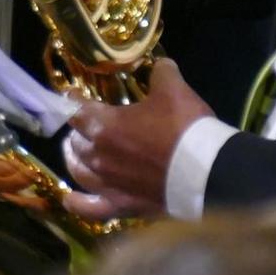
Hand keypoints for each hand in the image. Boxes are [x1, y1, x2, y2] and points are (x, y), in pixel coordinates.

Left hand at [61, 58, 211, 219]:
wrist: (206, 172)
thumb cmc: (184, 128)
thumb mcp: (173, 90)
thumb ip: (161, 74)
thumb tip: (161, 65)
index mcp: (105, 125)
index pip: (75, 110)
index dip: (71, 100)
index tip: (73, 93)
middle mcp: (99, 156)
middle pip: (76, 142)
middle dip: (77, 130)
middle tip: (84, 125)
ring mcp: (108, 184)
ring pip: (78, 172)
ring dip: (74, 159)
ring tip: (76, 153)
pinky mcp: (122, 206)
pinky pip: (90, 208)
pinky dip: (76, 203)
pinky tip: (69, 199)